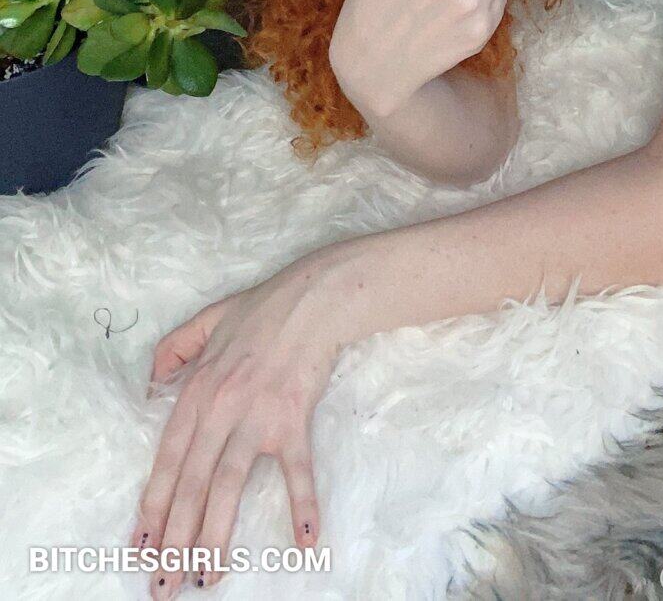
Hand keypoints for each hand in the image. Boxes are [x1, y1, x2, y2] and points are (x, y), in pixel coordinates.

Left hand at [128, 251, 344, 596]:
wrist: (314, 296)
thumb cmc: (263, 309)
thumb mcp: (207, 320)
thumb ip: (174, 349)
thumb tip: (151, 382)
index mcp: (196, 390)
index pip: (168, 461)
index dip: (154, 507)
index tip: (143, 547)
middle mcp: (220, 408)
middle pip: (191, 484)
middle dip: (175, 540)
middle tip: (165, 584)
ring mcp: (257, 416)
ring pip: (228, 486)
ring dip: (216, 538)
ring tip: (206, 579)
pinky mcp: (293, 419)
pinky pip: (296, 470)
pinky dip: (302, 505)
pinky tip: (304, 542)